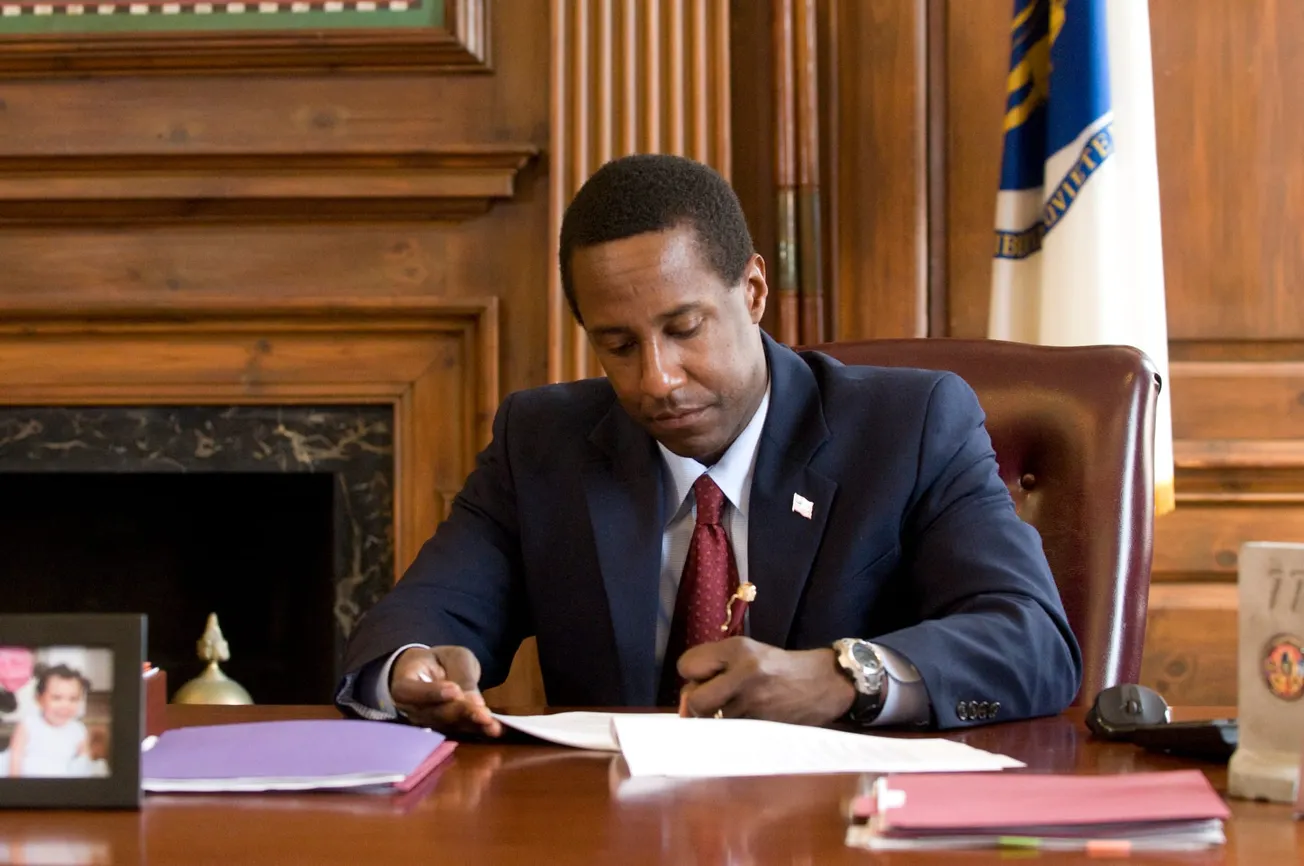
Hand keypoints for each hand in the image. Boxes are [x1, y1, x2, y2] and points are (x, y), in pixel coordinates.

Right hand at [389, 646, 502, 737]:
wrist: (431, 673)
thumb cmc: (438, 661)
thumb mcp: (452, 657)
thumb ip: (461, 675)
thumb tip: (473, 701)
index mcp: (403, 684)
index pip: (410, 691)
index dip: (431, 693)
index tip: (454, 691)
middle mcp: (410, 710)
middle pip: (433, 714)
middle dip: (460, 713)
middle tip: (482, 713)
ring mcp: (425, 724)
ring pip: (447, 727)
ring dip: (471, 726)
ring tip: (492, 725)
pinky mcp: (443, 731)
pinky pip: (459, 732)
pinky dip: (478, 731)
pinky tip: (495, 730)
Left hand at [676, 637, 860, 725]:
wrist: (824, 683)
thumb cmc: (779, 667)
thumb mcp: (747, 652)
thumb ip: (714, 666)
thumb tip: (684, 701)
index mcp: (736, 649)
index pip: (686, 666)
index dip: (692, 676)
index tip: (705, 679)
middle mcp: (743, 672)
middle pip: (694, 700)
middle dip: (697, 705)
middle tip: (713, 703)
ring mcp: (754, 701)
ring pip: (712, 722)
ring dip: (716, 721)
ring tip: (737, 710)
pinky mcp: (764, 725)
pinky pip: (731, 735)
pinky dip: (732, 732)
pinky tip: (748, 722)